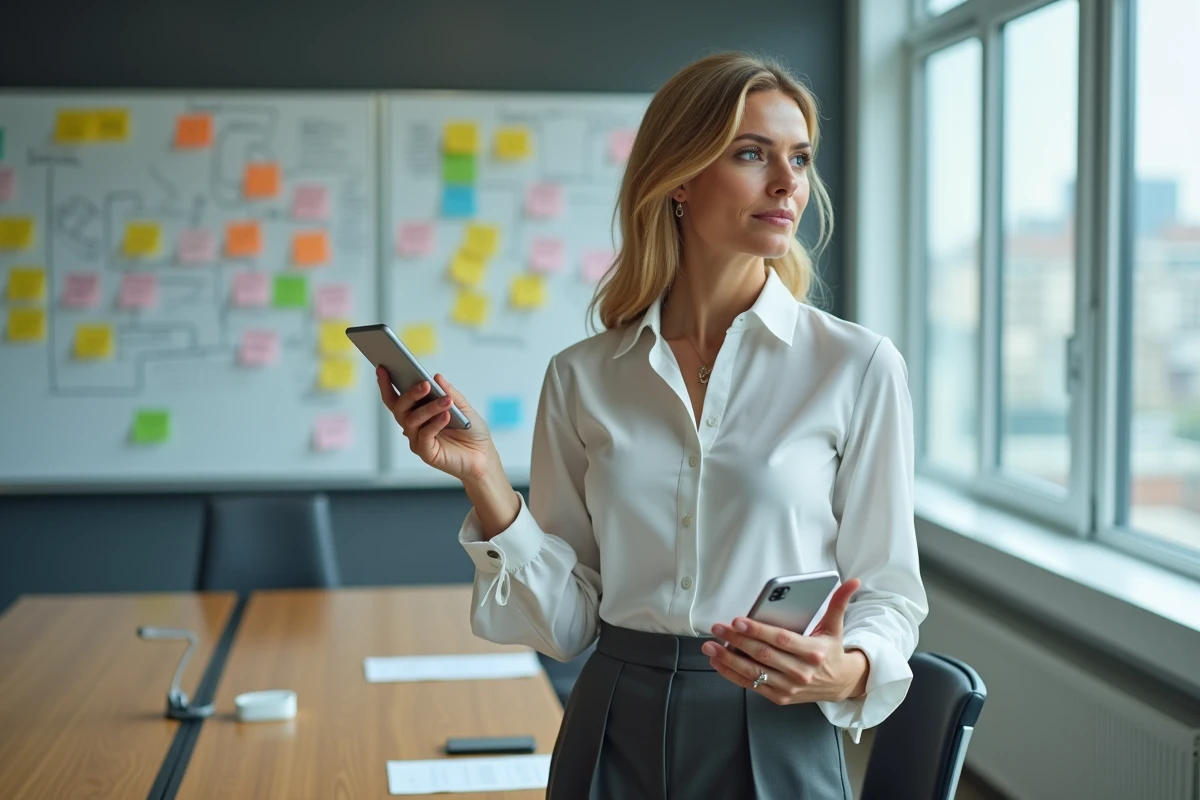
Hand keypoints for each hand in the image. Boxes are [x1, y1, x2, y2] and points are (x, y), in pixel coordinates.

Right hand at [376, 368, 497, 482]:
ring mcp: (418, 440)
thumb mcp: (463, 406)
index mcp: (419, 412)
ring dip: (429, 408)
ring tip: (446, 401)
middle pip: (400, 408)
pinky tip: (446, 416)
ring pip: (412, 420)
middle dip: (410, 394)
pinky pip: (424, 435)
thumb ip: (449, 392)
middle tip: (424, 384)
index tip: (383, 368)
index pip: (397, 398)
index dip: (387, 384)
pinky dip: (435, 423)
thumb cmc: (471, 431)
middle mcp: (414, 426)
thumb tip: (436, 377)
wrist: (483, 456)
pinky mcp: (426, 453)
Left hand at [701, 579, 869, 705]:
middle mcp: (800, 672)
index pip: (781, 640)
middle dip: (737, 641)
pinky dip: (732, 674)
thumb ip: (839, 602)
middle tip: (718, 628)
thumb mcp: (836, 626)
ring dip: (728, 659)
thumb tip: (852, 582)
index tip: (738, 621)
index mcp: (813, 652)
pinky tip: (718, 663)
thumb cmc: (832, 651)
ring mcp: (789, 687)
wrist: (840, 684)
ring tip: (710, 646)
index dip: (758, 631)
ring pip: (753, 673)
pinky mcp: (780, 697)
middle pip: (763, 655)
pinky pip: (751, 685)